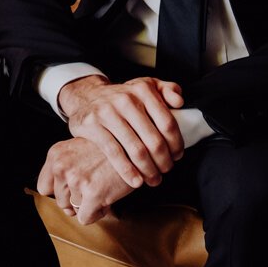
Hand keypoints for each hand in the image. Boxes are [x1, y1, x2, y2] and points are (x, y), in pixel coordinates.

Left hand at [36, 137, 137, 225]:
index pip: (45, 187)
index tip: (74, 189)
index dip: (61, 192)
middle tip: (95, 186)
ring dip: (88, 205)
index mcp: (57, 153)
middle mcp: (62, 165)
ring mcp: (76, 179)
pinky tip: (107, 198)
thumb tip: (64, 202)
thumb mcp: (81, 148)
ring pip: (73, 210)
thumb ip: (67, 167)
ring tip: (102, 188)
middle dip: (77, 200)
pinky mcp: (92, 193)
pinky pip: (85, 218)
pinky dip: (97, 213)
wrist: (137, 147)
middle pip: (60, 201)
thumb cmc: (112, 149)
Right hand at [57, 75, 185, 188]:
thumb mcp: (147, 85)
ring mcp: (108, 113)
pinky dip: (127, 171)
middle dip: (164, 161)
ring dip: (149, 170)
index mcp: (144, 90)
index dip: (176, 143)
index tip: (178, 156)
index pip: (168, 123)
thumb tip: (180, 102)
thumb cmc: (124, 96)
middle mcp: (126, 100)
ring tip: (154, 179)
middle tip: (166, 170)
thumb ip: (168, 90)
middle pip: (153, 140)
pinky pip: (114, 153)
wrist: (86, 95)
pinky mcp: (92, 126)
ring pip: (136, 150)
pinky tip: (136, 181)